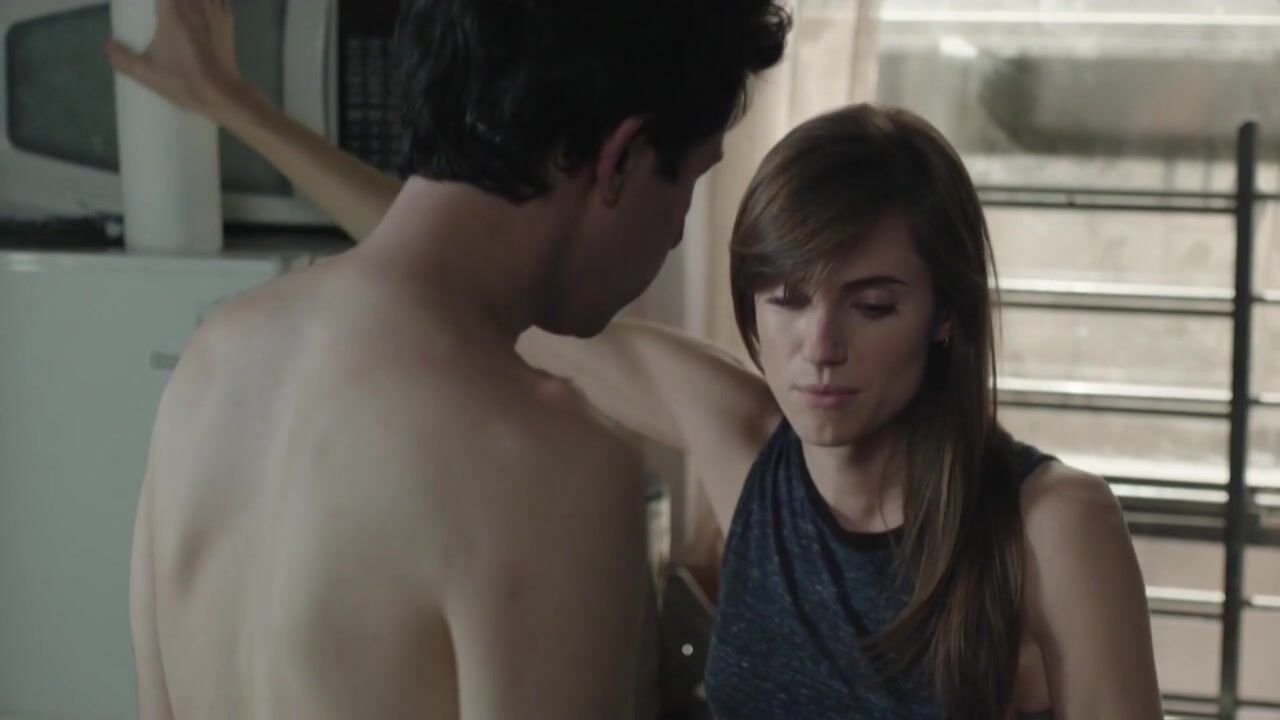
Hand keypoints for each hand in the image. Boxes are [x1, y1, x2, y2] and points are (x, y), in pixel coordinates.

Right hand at [104, 0, 249, 123]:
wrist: (222, 94)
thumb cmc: (184, 81)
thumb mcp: (145, 72)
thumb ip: (121, 58)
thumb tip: (107, 46)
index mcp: (173, 10)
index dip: (153, 0)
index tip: (150, 6)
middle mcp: (196, 4)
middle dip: (171, 1)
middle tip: (162, 8)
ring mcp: (215, 10)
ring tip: (181, 8)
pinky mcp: (228, 21)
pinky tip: (202, 6)